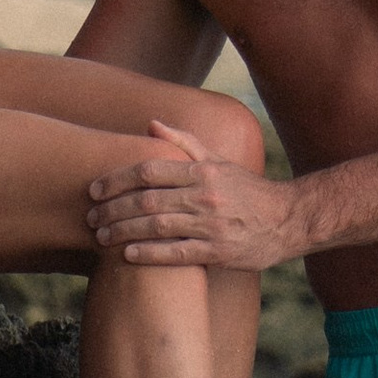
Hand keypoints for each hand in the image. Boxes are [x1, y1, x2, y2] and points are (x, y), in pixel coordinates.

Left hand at [86, 122, 306, 269]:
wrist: (287, 219)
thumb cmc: (246, 190)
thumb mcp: (218, 161)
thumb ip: (184, 142)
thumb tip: (151, 122)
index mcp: (202, 171)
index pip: (150, 170)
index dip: (117, 179)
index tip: (95, 189)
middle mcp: (205, 195)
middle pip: (147, 199)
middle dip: (113, 208)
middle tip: (90, 217)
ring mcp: (211, 225)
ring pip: (157, 226)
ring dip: (123, 231)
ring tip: (101, 237)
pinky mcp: (218, 252)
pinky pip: (177, 254)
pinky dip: (149, 254)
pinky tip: (127, 255)